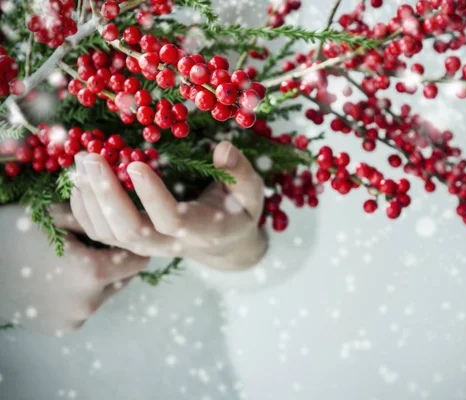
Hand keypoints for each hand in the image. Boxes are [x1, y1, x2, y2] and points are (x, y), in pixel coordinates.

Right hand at [0, 205, 148, 333]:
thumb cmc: (11, 233)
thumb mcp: (56, 215)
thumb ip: (96, 215)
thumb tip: (124, 210)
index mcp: (93, 273)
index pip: (137, 260)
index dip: (129, 244)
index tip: (117, 233)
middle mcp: (89, 302)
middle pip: (124, 278)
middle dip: (115, 260)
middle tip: (93, 244)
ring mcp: (75, 319)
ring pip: (106, 292)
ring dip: (98, 277)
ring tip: (71, 259)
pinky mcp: (62, 328)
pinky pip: (85, 305)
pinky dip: (79, 292)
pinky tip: (57, 276)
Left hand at [70, 141, 266, 269]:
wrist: (224, 243)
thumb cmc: (239, 211)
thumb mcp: (251, 193)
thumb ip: (241, 173)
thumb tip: (224, 149)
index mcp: (204, 231)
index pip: (173, 220)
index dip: (152, 196)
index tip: (135, 164)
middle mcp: (171, 244)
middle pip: (131, 230)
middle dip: (107, 194)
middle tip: (92, 158)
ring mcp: (148, 247)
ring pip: (109, 233)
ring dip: (90, 198)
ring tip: (82, 160)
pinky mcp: (132, 243)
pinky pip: (100, 233)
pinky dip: (84, 208)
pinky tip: (79, 180)